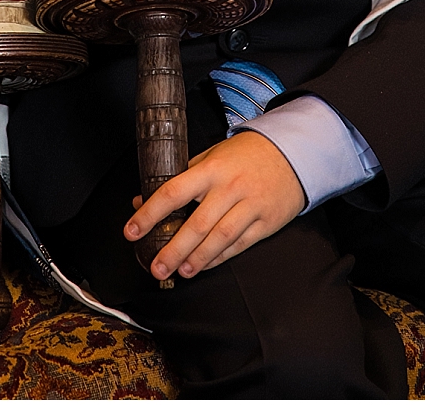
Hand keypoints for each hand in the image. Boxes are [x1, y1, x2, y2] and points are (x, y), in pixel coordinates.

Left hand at [123, 131, 306, 279]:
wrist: (292, 154)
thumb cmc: (245, 155)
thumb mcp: (210, 156)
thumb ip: (180, 177)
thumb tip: (142, 199)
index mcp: (211, 169)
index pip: (173, 193)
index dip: (150, 213)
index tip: (132, 230)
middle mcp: (229, 189)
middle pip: (197, 224)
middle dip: (174, 249)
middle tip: (156, 266)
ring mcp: (250, 206)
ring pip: (220, 238)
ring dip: (198, 259)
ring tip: (180, 271)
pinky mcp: (266, 223)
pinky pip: (240, 244)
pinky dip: (220, 257)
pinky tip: (204, 265)